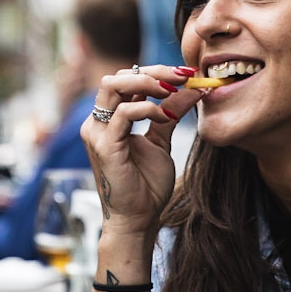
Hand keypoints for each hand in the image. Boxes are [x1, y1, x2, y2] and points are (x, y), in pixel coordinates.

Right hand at [79, 64, 206, 235]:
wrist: (139, 219)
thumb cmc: (146, 185)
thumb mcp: (162, 140)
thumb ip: (171, 112)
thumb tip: (193, 88)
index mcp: (109, 119)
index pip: (126, 80)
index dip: (156, 72)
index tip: (186, 73)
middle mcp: (98, 122)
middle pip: (118, 76)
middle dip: (152, 72)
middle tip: (182, 76)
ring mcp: (98, 133)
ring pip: (113, 86)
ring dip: (146, 83)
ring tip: (171, 90)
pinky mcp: (104, 147)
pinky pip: (122, 114)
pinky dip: (146, 108)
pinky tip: (165, 116)